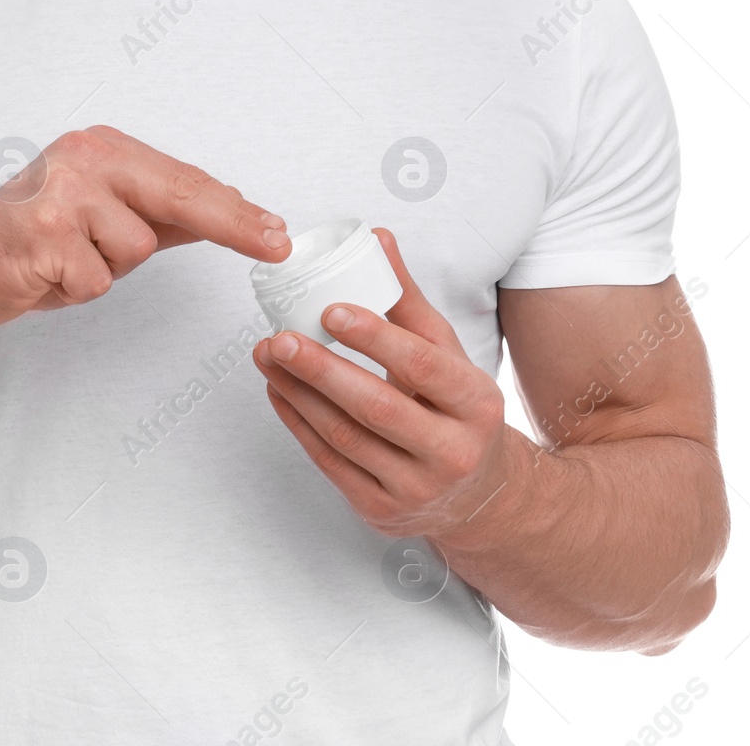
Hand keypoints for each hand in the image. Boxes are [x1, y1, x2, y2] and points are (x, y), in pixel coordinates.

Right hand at [0, 125, 289, 331]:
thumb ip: (158, 212)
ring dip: (105, 272)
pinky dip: (74, 291)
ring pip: (134, 251)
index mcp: (101, 147)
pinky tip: (42, 276)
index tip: (275, 231)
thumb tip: (229, 209)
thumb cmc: (31, 240)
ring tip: (65, 264)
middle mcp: (83, 158)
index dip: (234, 209)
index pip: (183, 179)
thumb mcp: (98, 215)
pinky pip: (96, 280)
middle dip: (232, 224)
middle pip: (178, 197)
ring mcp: (62, 193)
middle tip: (276, 244)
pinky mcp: (43, 234)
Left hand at [253, 227, 509, 541]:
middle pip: (377, 407)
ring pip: (345, 436)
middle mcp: (452, 452)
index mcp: (476, 403)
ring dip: (298, 393)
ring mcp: (415, 489)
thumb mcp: (448, 355)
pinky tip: (279, 390)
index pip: (423, 365)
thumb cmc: (456, 410)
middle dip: (321, 369)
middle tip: (279, 337)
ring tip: (268, 355)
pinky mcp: (381, 510)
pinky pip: (330, 463)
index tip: (331, 310)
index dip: (376, 338)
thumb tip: (376, 238)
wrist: (481, 496)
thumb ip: (407, 300)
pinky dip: (298, 423)